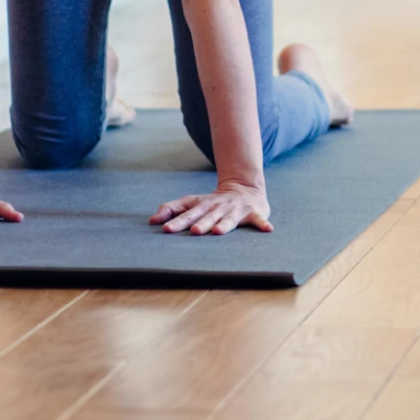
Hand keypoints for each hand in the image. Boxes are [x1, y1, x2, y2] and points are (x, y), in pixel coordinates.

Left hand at [150, 180, 272, 235]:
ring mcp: (236, 210)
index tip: (166, 228)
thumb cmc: (213, 202)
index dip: (177, 220)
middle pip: (208, 216)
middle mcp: (219, 207)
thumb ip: (172, 209)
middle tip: (193, 231)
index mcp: (203, 205)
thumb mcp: (192, 202)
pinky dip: (263, 224)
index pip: (188, 212)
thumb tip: (151, 220)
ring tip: (218, 231)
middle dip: (201, 223)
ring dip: (224, 225)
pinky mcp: (253, 213)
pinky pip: (259, 220)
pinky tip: (268, 230)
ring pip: (229, 219)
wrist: (245, 188)